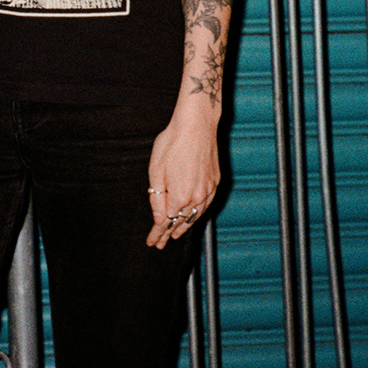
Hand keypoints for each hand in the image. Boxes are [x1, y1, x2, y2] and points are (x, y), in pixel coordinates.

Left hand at [145, 105, 219, 248]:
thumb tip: (158, 218)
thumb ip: (157, 197)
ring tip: (176, 234)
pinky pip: (205, 204)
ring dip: (185, 226)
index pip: (166, 222)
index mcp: (179, 196)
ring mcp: (208, 190)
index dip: (158, 234)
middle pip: (181, 222)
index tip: (152, 243)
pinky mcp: (215, 181)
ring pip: (195, 215)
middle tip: (161, 243)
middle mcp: (196, 197)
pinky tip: (193, 215)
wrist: (197, 124)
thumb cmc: (172, 142)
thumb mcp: (156, 169)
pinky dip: (197, 213)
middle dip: (169, 233)